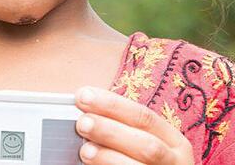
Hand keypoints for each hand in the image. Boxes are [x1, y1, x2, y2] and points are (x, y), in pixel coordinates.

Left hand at [74, 87, 193, 164]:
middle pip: (145, 143)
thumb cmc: (136, 158)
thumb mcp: (138, 139)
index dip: (112, 105)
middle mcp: (173, 159)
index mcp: (171, 139)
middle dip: (110, 130)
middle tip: (82, 123)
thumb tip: (83, 109)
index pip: (144, 116)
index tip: (83, 96)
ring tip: (85, 150)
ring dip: (108, 156)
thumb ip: (118, 126)